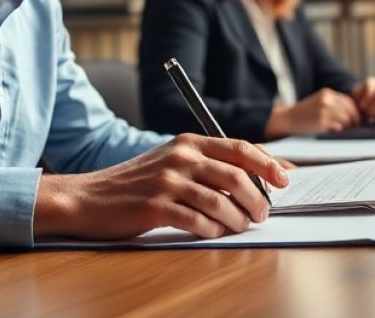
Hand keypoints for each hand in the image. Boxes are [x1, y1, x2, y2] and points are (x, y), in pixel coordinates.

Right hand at [33, 133, 288, 240]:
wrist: (89, 197)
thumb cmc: (136, 182)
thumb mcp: (172, 161)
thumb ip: (209, 164)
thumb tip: (257, 175)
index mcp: (188, 142)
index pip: (240, 148)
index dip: (268, 164)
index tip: (285, 181)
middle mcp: (180, 156)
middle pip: (237, 175)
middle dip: (259, 199)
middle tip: (262, 214)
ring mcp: (168, 181)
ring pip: (221, 202)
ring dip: (238, 220)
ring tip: (240, 227)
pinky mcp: (156, 207)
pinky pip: (198, 221)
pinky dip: (212, 230)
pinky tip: (212, 232)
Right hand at [264, 87, 361, 137]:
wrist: (288, 118)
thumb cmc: (305, 113)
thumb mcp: (319, 101)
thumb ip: (334, 104)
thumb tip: (356, 114)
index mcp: (327, 93)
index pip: (349, 102)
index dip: (355, 111)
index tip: (356, 119)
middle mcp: (326, 100)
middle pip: (350, 110)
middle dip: (354, 120)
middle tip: (353, 127)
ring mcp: (324, 111)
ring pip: (346, 119)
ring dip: (348, 127)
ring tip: (344, 130)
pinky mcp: (321, 122)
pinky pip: (339, 127)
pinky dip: (340, 131)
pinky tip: (335, 132)